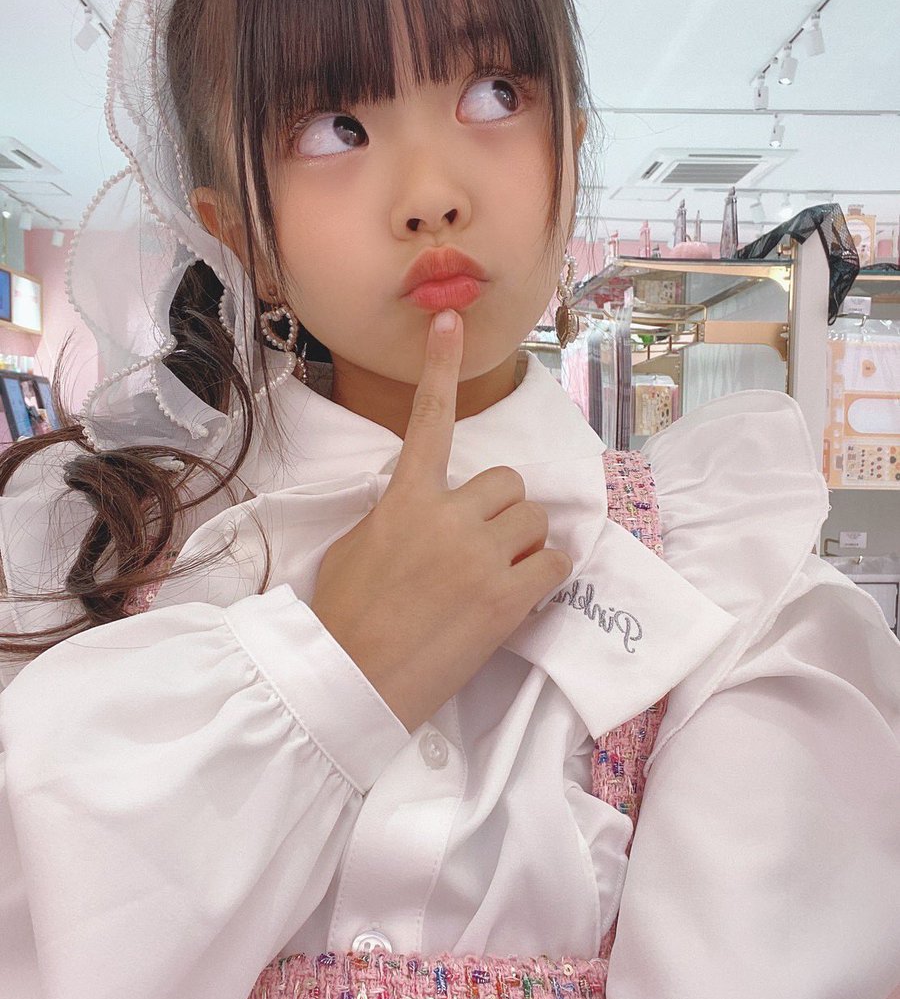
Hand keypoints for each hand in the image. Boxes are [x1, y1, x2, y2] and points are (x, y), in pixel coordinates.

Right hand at [310, 309, 572, 731]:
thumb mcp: (358, 546)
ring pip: (535, 521)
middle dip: (502, 513)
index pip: (430, 421)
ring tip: (494, 577)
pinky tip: (519, 597)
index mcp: (405, 499)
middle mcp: (448, 516)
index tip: (451, 319)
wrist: (350, 679)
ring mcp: (482, 556)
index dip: (440, 367)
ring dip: (524, 544)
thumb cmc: (342, 616)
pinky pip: (557, 564)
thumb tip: (425, 508)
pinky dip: (546, 577)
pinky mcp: (508, 598)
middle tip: (481, 548)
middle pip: (508, 484)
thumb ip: (398, 513)